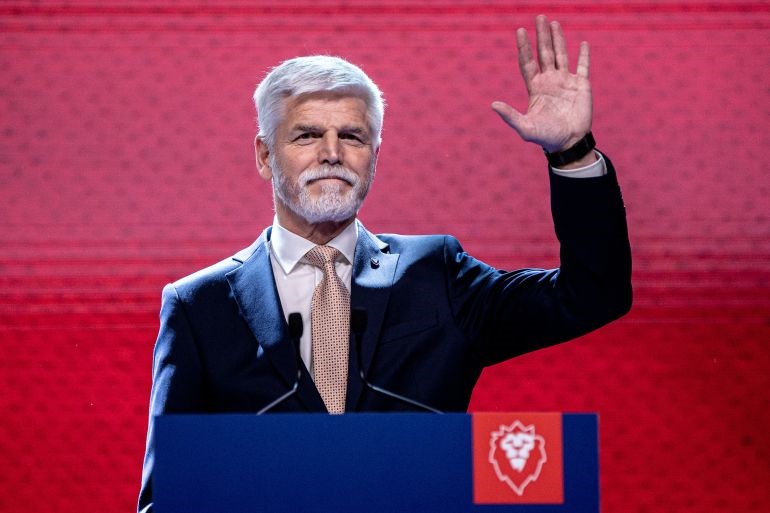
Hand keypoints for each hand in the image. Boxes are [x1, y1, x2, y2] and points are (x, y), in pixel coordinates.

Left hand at [492, 15, 591, 152]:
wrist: (568, 143)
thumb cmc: (545, 137)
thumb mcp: (525, 127)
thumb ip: (510, 115)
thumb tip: (493, 104)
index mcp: (535, 87)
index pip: (527, 62)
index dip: (524, 47)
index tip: (519, 31)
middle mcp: (549, 81)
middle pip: (543, 53)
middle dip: (541, 36)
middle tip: (539, 17)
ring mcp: (565, 82)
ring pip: (560, 55)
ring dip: (558, 39)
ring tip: (553, 23)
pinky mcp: (581, 85)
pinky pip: (583, 66)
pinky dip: (583, 55)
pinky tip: (583, 43)